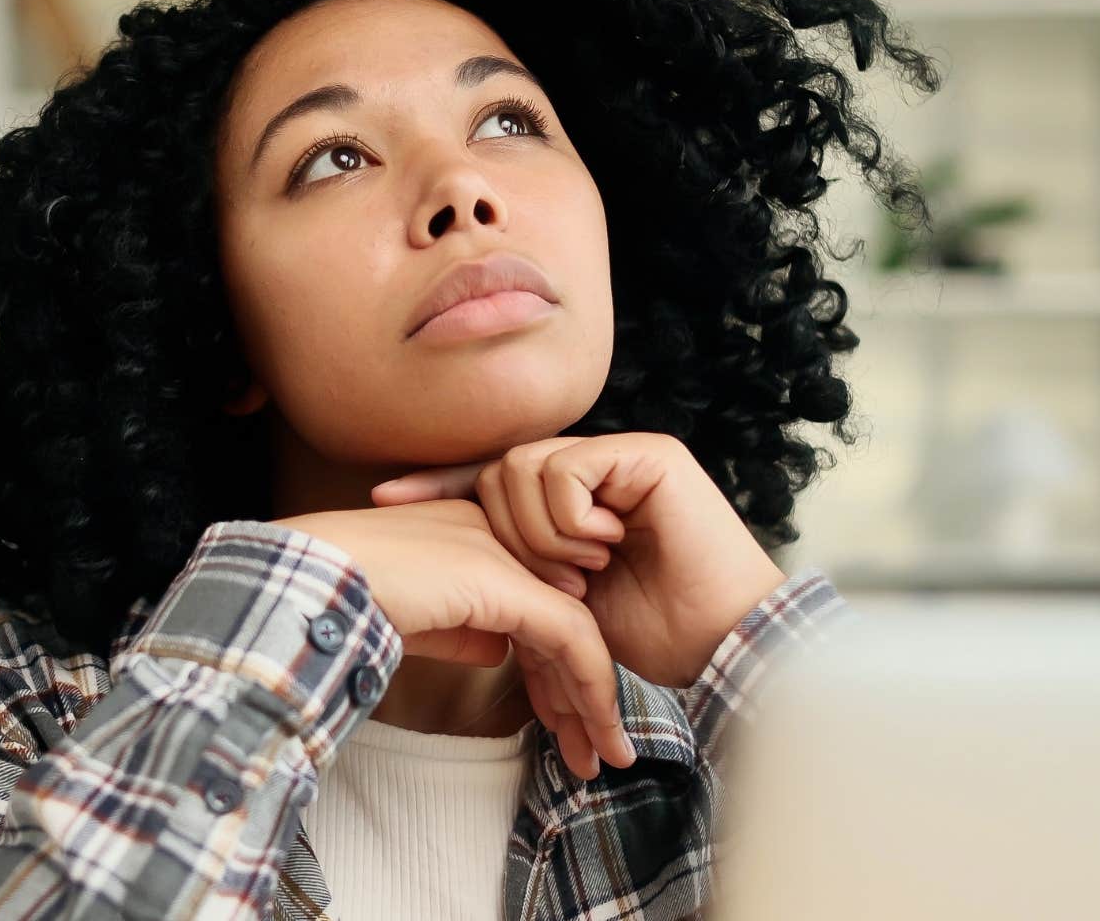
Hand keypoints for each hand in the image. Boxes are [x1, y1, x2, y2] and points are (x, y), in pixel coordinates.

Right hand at [273, 500, 636, 777]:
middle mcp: (496, 534)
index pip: (532, 601)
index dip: (551, 666)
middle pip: (559, 616)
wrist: (310, 580)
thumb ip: (457, 628)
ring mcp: (503, 553)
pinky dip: (590, 687)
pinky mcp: (505, 581)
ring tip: (605, 754)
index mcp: (470, 533)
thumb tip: (497, 648)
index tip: (561, 721)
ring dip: (595, 698)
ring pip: (575, 629)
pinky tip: (596, 727)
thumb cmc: (339, 598)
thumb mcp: (411, 615)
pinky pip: (569, 637)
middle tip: (597, 748)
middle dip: (580, 690)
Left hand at [370, 433, 788, 690]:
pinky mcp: (646, 455)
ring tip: (584, 570)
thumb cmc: (646, 634)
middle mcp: (590, 470)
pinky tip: (606, 545)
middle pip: (498, 472)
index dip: (437, 485)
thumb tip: (439, 553)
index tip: (385, 499)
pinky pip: (566, 468)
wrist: (714, 644)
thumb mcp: (552, 601)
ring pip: (524, 467)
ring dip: (541, 534)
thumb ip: (507, 567)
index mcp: (565, 503)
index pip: (486, 478)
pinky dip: (571, 518)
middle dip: (509, 535)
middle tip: (555, 584)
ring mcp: (617, 458)